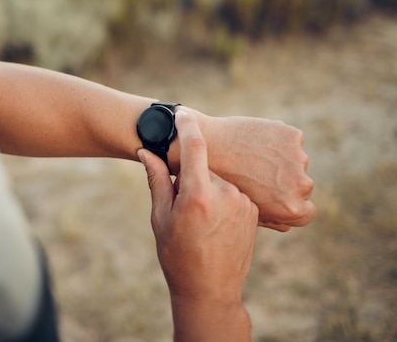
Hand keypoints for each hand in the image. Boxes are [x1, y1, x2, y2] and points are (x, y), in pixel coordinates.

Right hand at [138, 111, 256, 340]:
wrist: (210, 289)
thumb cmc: (177, 255)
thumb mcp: (160, 217)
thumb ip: (157, 180)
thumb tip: (146, 151)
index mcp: (198, 194)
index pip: (194, 145)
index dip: (186, 124)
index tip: (181, 112)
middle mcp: (225, 193)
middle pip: (204, 166)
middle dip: (190, 175)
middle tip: (180, 202)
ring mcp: (243, 202)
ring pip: (220, 180)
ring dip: (207, 188)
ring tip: (200, 219)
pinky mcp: (255, 210)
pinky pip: (234, 192)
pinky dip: (222, 198)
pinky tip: (214, 222)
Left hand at [174, 110, 314, 231]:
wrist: (203, 148)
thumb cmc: (218, 185)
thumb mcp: (245, 211)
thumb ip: (270, 219)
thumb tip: (286, 224)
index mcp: (291, 209)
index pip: (306, 211)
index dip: (289, 202)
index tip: (272, 193)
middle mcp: (300, 185)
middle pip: (302, 185)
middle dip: (285, 179)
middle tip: (256, 173)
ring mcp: (297, 158)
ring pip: (296, 160)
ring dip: (281, 158)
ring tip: (250, 157)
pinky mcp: (292, 135)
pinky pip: (290, 139)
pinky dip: (276, 138)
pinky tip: (252, 142)